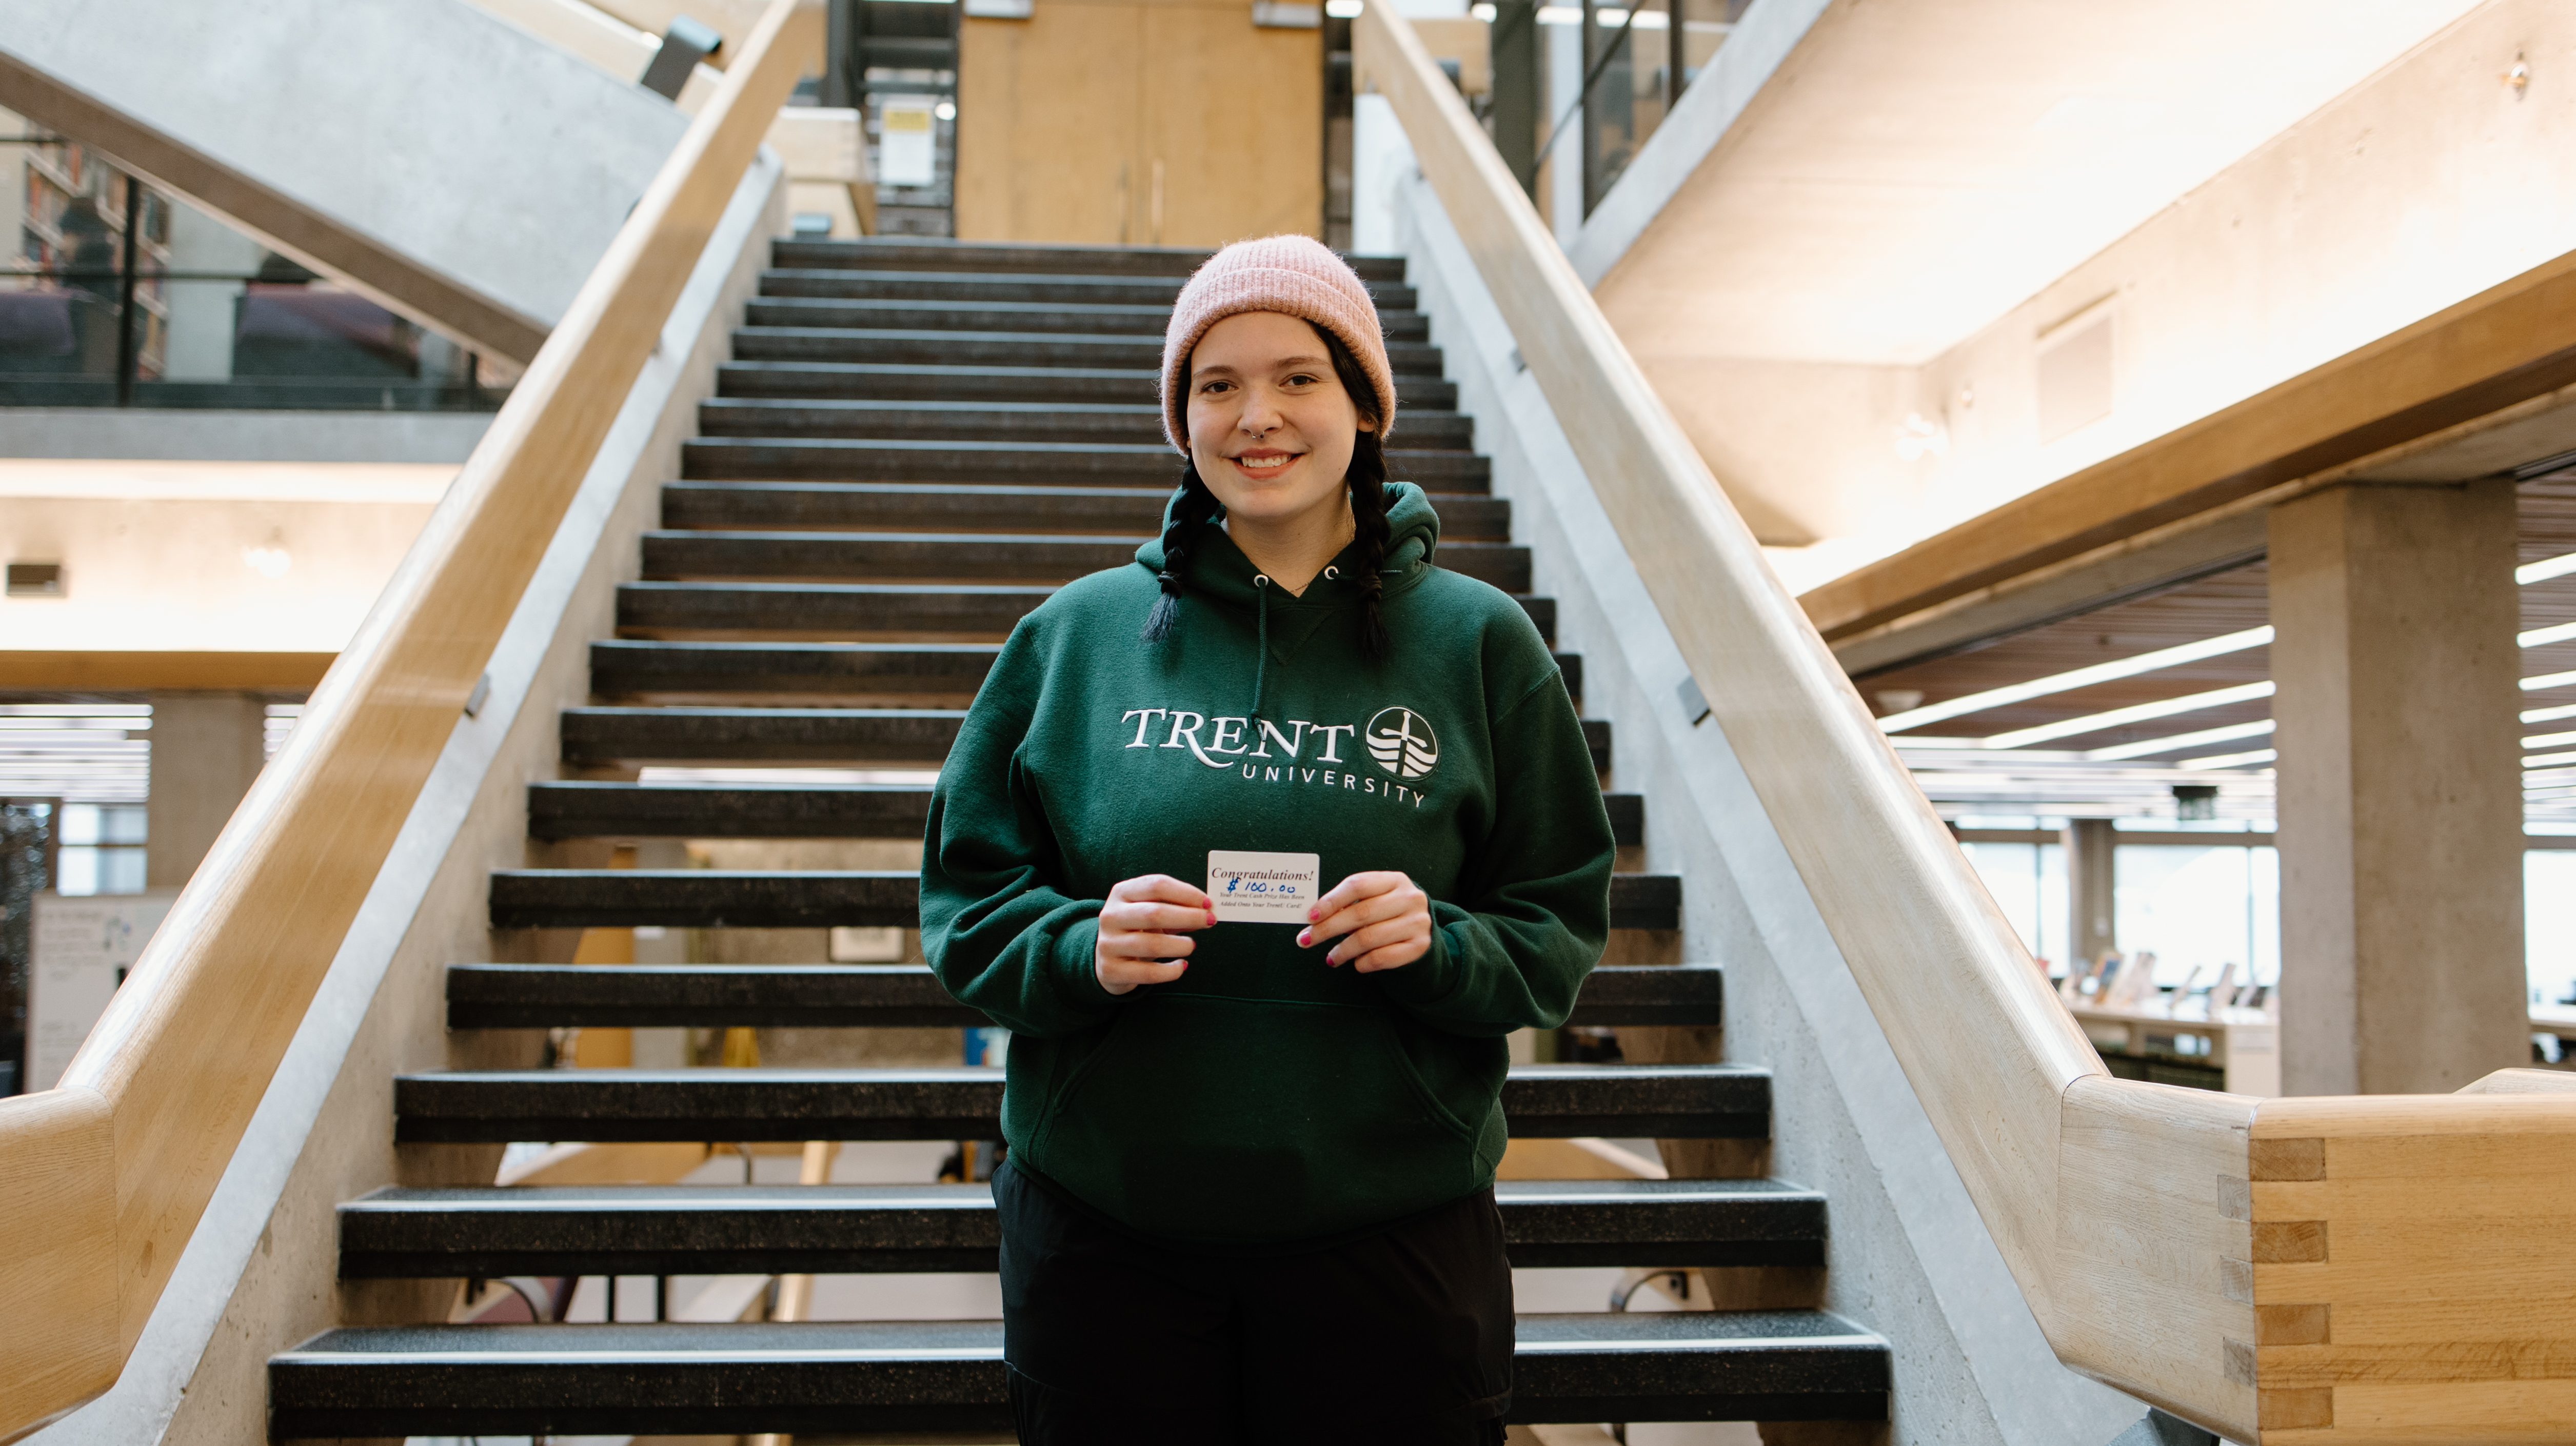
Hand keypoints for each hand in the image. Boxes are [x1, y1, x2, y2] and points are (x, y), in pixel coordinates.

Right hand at [1095, 874, 1215, 995]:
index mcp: (1121, 893)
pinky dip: (1171, 971)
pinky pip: (1149, 973)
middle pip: (1154, 913)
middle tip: (1210, 921)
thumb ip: (1174, 909)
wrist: (1106, 960)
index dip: (1186, 893)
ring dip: (1181, 945)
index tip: (1208, 903)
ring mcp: (1108, 944)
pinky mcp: (1112, 970)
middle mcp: (1111, 916)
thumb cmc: (1136, 929)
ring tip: (1191, 945)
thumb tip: (1206, 912)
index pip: (1156, 886)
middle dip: (1189, 917)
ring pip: (1153, 945)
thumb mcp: (1149, 912)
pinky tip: (1181, 966)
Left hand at [1297, 871, 1430, 972]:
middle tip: (1306, 940)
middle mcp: (1409, 898)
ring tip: (1330, 958)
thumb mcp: (1374, 899)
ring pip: (1368, 938)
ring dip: (1342, 950)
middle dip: (1327, 928)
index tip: (1310, 917)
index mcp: (1394, 880)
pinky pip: (1381, 958)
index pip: (1357, 885)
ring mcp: (1417, 923)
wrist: (1421, 931)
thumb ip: (1349, 903)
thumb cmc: (1387, 913)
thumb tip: (1313, 918)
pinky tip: (1355, 963)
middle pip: (1360, 913)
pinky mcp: (1419, 946)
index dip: (1330, 901)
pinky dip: (1362, 963)